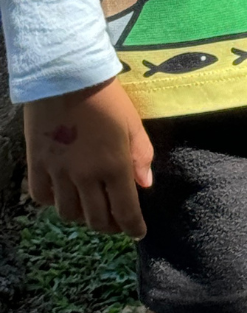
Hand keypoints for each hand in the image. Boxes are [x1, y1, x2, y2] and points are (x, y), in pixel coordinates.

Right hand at [23, 78, 153, 238]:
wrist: (67, 79)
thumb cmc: (108, 99)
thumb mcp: (133, 125)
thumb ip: (141, 156)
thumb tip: (145, 185)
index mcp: (114, 166)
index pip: (124, 210)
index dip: (132, 227)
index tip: (138, 233)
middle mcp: (85, 177)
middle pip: (96, 218)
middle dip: (110, 226)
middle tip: (118, 223)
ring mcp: (58, 173)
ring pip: (68, 213)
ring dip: (83, 217)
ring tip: (93, 209)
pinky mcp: (36, 166)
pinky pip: (42, 197)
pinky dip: (54, 203)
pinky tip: (65, 195)